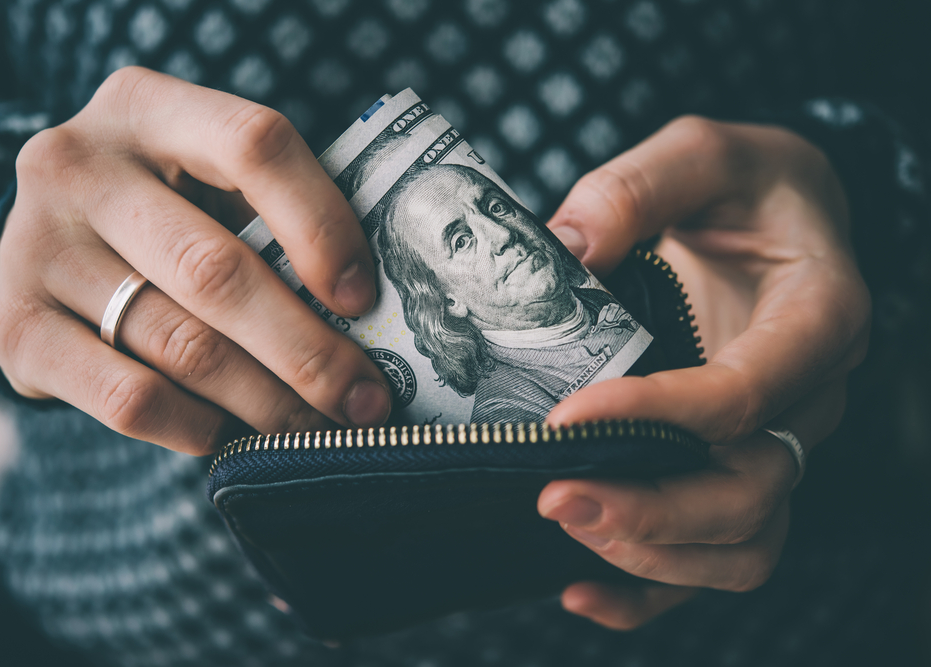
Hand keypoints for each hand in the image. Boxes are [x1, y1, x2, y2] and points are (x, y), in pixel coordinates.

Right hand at [0, 67, 391, 454]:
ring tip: (317, 428)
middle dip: (309, 352)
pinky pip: (129, 398)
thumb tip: (370, 312)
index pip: (255, 146)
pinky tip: (232, 434)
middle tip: (365, 403)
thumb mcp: (206, 183)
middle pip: (218, 270)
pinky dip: (197, 426)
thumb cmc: (163, 213)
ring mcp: (37, 246)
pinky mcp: (13, 328)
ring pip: (182, 345)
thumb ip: (274, 220)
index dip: (323, 226)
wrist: (45, 244)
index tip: (364, 299)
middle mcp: (78, 165)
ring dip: (266, 402)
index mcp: (146, 107)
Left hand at [540, 116, 870, 628]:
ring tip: (566, 526)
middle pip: (751, 491)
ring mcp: (776, 443)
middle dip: (652, 509)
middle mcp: (807, 397)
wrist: (774, 219)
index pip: (744, 392)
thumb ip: (639, 187)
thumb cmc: (747, 187)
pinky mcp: (737, 466)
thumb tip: (567, 249)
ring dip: (654, 553)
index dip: (657, 415)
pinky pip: (715, 554)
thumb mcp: (702, 153)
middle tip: (553, 494)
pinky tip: (579, 586)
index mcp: (817, 318)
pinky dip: (654, 586)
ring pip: (743, 544)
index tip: (567, 416)